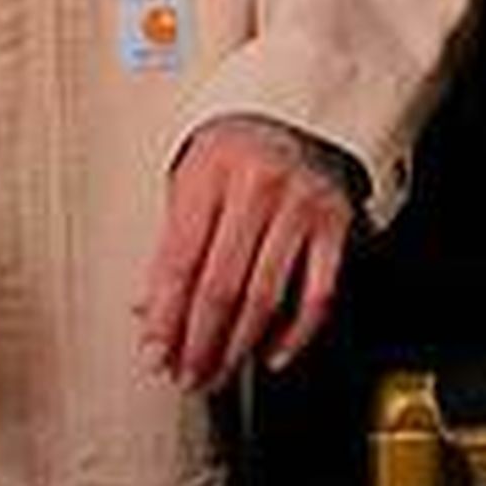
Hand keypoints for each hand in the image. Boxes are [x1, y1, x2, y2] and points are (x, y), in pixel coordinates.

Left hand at [140, 114, 357, 388]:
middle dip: (199, 343)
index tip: (156, 354)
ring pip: (266, 296)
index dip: (166, 317)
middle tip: (187, 375)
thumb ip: (170, 245)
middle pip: (222, 285)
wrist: (301, 110)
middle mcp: (259, 184)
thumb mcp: (190, 180)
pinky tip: (271, 355)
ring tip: (217, 373)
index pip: (181, 261)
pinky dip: (295, 333)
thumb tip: (148, 313)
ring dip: (237, 347)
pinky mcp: (336, 222)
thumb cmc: (235, 150)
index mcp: (211, 169)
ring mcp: (303, 204)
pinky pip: (317, 293)